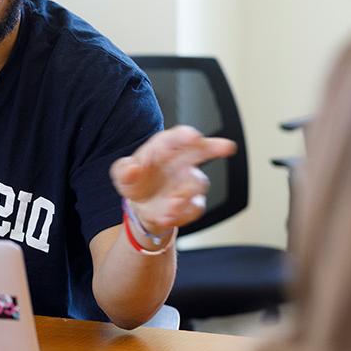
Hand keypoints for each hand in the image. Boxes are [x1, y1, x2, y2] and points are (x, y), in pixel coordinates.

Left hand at [110, 125, 237, 231]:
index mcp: (164, 148)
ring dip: (187, 191)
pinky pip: (194, 207)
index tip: (193, 136)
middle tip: (226, 147)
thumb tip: (133, 169)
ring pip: (197, 183)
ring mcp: (189, 183)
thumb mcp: (123, 174)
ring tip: (172, 202)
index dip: (186, 135)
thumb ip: (125, 170)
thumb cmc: (137, 182)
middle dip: (215, 147)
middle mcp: (182, 162)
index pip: (177, 137)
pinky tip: (168, 215)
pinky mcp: (192, 203)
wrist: (142, 206)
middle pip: (202, 151)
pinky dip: (183, 212)